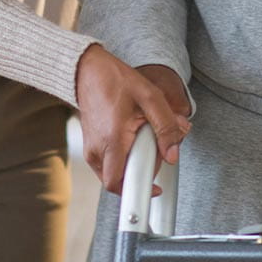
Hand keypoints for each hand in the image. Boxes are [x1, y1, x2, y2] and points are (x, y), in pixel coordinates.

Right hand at [76, 44, 190, 193]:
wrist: (88, 71)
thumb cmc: (116, 80)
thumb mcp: (149, 97)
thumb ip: (165, 126)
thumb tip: (173, 154)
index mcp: (112, 140)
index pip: (119, 184)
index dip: (140, 191)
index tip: (155, 189)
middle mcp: (97, 150)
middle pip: (120, 181)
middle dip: (141, 171)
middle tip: (151, 147)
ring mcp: (90, 150)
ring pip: (115, 174)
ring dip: (132, 163)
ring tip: (140, 138)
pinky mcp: (90, 148)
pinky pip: (109, 164)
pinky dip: (123, 157)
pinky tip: (130, 136)